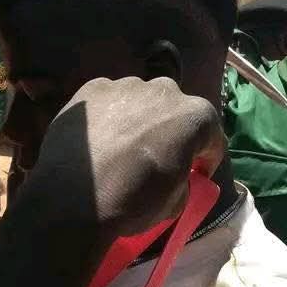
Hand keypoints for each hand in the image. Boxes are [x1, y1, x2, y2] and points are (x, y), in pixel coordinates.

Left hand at [33, 77, 224, 237]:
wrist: (74, 197)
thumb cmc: (134, 201)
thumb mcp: (176, 202)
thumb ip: (184, 178)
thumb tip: (176, 175)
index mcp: (195, 116)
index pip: (211, 135)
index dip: (206, 158)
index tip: (196, 174)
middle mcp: (165, 89)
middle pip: (175, 110)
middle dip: (171, 131)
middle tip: (156, 157)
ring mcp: (126, 85)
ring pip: (140, 101)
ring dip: (138, 120)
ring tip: (121, 147)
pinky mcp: (92, 88)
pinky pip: (109, 101)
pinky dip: (108, 116)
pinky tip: (97, 139)